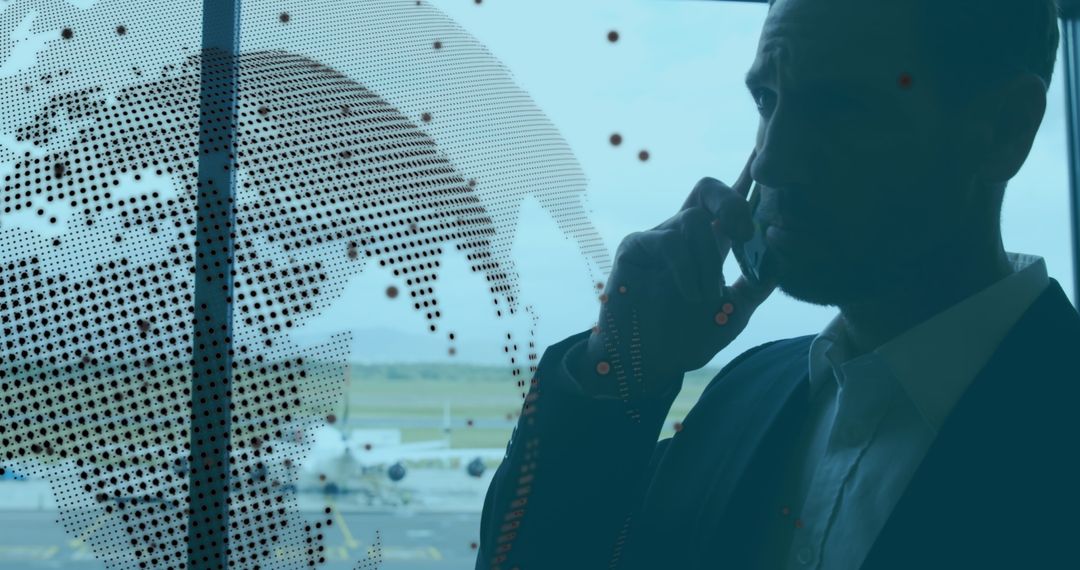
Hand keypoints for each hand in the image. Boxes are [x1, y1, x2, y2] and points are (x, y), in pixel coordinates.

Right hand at [574, 149, 777, 399]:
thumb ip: (756, 286)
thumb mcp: (733, 313)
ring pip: (693, 220)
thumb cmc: (685, 337)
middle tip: (746, 232)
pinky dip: (686, 269)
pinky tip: (689, 294)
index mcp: (710, 245)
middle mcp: (684, 234)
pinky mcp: (635, 247)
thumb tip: (783, 258)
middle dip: (732, 201)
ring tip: (705, 297)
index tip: (763, 153)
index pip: (730, 204)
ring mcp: (658, 237)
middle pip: (708, 188)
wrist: (646, 364)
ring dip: (708, 261)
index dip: (747, 177)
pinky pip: (669, 242)